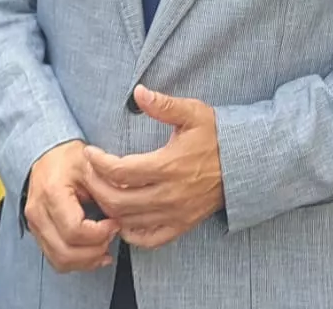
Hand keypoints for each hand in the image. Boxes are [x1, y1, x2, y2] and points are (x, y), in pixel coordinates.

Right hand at [24, 141, 118, 272]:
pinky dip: (77, 262)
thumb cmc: (69, 160)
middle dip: (95, 251)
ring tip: (104, 246)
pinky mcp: (38, 234)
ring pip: (60, 261)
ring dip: (86, 261)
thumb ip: (107, 187)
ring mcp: (35, 226)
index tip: (114, 223)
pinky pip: (56, 260)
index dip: (100, 233)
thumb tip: (121, 212)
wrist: (47, 157)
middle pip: (66, 251)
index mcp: (52, 193)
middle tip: (111, 236)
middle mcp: (38, 213)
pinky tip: (93, 253)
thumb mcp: (92, 164)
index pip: (75, 230)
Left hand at [82, 87, 224, 249]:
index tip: (89, 153)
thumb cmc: (216, 136)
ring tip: (101, 190)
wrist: (244, 164)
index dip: (97, 163)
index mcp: (168, 166)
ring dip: (109, 208)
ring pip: (128, 220)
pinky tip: (123, 217)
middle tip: (88, 173)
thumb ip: (163, 105)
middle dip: (95, 187)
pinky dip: (130, 232)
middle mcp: (169, 195)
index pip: (119, 171)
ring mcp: (175, 214)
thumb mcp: (193, 113)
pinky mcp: (181, 225)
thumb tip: (138, 92)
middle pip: (117, 201)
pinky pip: (148, 239)